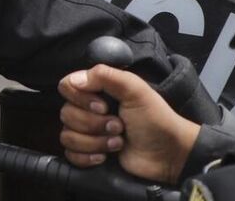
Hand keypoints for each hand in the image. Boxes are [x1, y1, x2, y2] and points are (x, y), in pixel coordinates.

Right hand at [57, 65, 200, 183]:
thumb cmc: (156, 119)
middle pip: (66, 114)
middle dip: (94, 124)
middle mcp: (88, 110)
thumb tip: (75, 80)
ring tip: (118, 142)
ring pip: (67, 136)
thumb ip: (106, 76)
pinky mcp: (88, 153)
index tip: (102, 106)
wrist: (168, 154)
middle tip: (119, 126)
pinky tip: (105, 157)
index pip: (66, 86)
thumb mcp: (136, 90)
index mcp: (97, 90)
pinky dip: (87, 157)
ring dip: (95, 142)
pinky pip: (70, 154)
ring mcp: (88, 133)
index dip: (80, 98)